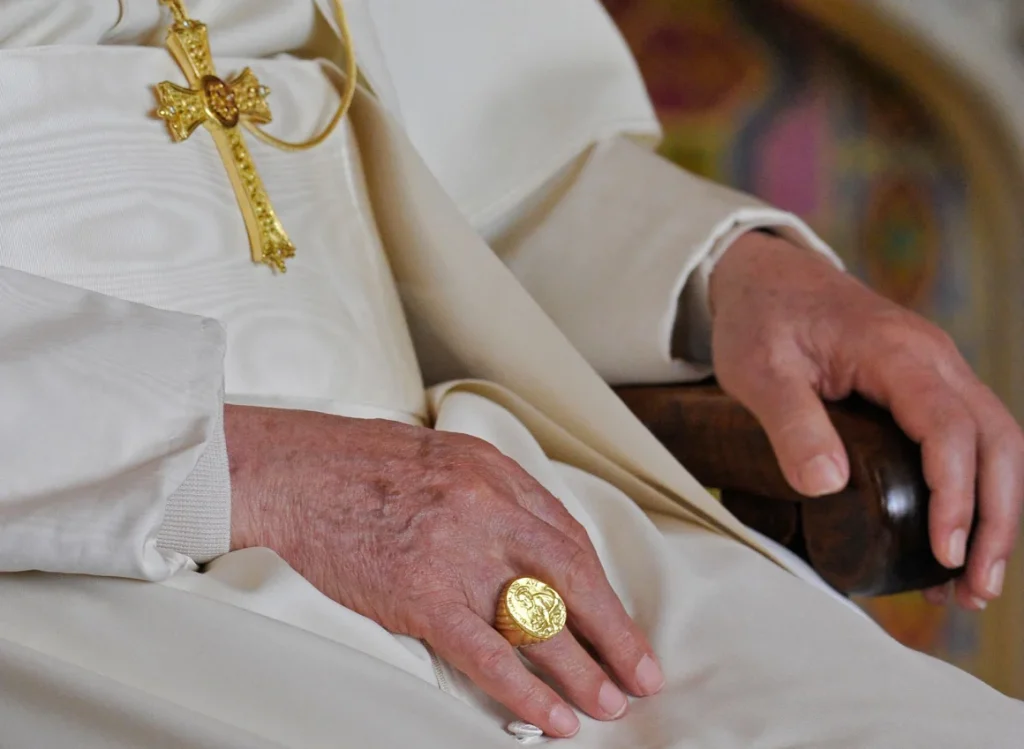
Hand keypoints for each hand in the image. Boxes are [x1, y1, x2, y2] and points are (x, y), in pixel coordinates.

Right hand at [224, 405, 663, 736]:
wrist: (291, 473)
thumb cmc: (360, 465)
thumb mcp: (444, 460)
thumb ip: (494, 497)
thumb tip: (535, 548)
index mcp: (497, 475)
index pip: (569, 540)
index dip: (602, 590)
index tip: (619, 623)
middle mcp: (488, 510)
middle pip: (572, 579)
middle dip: (615, 633)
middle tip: (641, 675)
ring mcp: (456, 553)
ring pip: (537, 622)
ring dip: (580, 670)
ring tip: (607, 705)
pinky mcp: (420, 594)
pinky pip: (485, 653)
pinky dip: (525, 690)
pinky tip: (550, 717)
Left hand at [709, 232, 1023, 610]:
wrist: (764, 275)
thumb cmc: (761, 318)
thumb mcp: (758, 369)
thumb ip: (791, 423)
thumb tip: (827, 485)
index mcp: (896, 352)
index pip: (949, 427)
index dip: (955, 493)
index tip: (945, 550)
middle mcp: (933, 359)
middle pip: (996, 440)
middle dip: (996, 518)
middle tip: (973, 586)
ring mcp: (936, 370)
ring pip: (994, 442)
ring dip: (996, 511)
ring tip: (973, 581)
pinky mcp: (925, 386)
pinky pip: (971, 437)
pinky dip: (976, 488)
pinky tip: (958, 535)